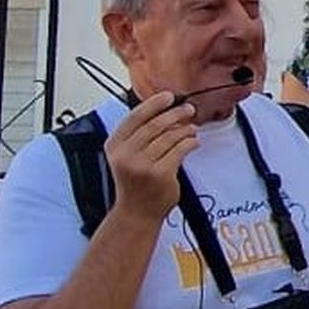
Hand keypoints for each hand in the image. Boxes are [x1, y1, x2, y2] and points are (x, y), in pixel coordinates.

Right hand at [105, 92, 198, 220]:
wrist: (137, 212)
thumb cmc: (135, 183)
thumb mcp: (127, 157)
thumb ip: (139, 137)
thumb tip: (164, 111)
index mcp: (114, 146)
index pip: (134, 118)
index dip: (153, 104)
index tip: (169, 96)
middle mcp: (125, 155)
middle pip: (154, 125)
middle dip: (175, 114)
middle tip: (188, 109)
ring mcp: (142, 165)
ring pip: (169, 137)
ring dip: (185, 129)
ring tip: (192, 128)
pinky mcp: (160, 174)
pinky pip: (180, 150)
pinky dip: (190, 142)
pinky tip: (194, 142)